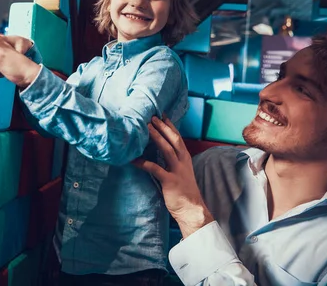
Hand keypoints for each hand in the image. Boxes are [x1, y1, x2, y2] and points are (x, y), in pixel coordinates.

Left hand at [133, 116, 213, 237]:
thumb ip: (173, 162)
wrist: (192, 210)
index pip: (178, 138)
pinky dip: (144, 163)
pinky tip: (134, 159)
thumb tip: (161, 152)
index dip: (170, 126)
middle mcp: (183, 162)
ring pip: (167, 150)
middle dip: (163, 127)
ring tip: (146, 128)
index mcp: (185, 159)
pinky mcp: (170, 181)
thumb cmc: (185, 192)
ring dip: (157, 137)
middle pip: (174, 140)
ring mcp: (177, 171)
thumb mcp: (181, 173)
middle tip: (153, 117)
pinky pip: (155, 169)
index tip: (162, 115)